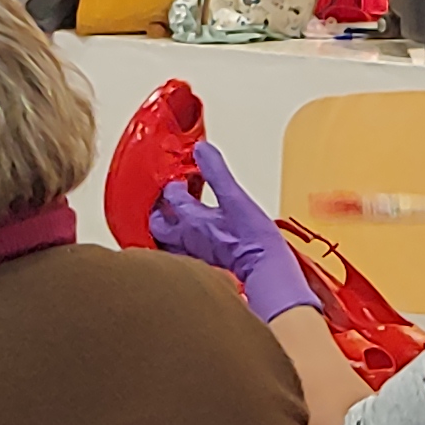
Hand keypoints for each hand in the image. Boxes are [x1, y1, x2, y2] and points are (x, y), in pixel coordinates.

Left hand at [148, 141, 316, 326]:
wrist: (266, 274)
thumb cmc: (253, 242)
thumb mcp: (235, 198)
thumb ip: (216, 171)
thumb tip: (201, 150)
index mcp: (191, 221)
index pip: (171, 197)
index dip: (174, 184)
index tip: (182, 178)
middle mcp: (186, 241)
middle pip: (158, 225)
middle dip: (160, 210)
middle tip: (169, 201)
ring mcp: (193, 257)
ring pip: (167, 243)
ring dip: (169, 230)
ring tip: (178, 220)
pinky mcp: (205, 269)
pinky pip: (183, 257)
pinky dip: (184, 246)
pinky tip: (196, 242)